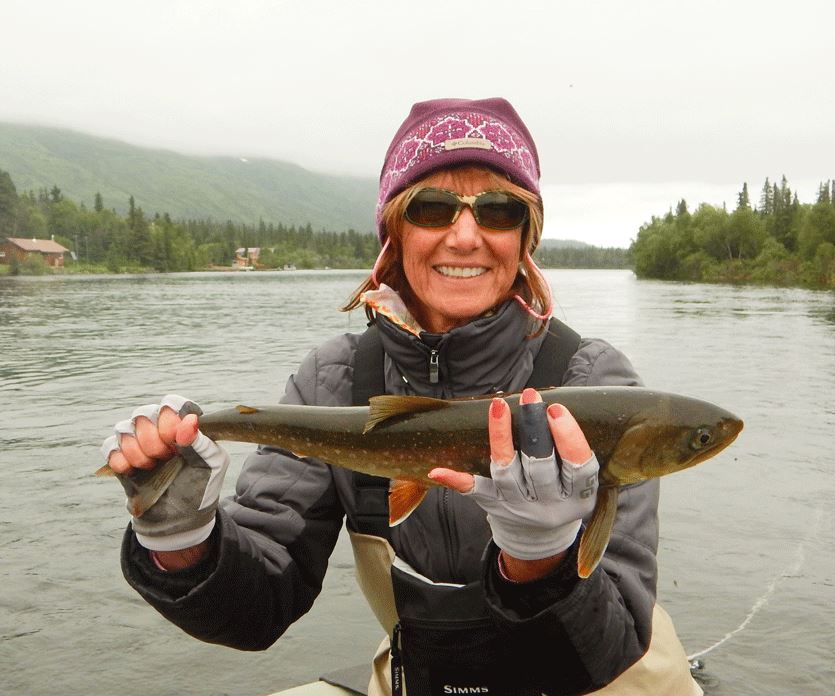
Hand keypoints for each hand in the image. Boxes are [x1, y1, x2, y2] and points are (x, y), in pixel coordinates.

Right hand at [101, 395, 228, 553]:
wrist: (179, 519)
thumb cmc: (200, 487)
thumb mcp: (210, 465)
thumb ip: (200, 442)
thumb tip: (189, 421)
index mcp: (185, 424)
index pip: (172, 404)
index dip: (169, 418)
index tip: (175, 442)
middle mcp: (160, 427)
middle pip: (144, 413)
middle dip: (152, 439)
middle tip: (164, 458)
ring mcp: (139, 441)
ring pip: (123, 428)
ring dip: (136, 450)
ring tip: (151, 467)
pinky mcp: (122, 457)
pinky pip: (108, 446)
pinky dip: (119, 459)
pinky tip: (132, 471)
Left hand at [429, 388, 598, 575]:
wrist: (538, 536)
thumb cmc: (562, 492)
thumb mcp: (579, 481)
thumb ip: (573, 450)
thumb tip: (552, 404)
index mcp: (578, 498)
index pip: (578, 468)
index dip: (569, 438)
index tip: (556, 409)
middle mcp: (548, 505)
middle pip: (539, 467)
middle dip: (534, 428)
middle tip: (529, 396)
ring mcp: (517, 507)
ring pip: (505, 471)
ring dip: (500, 437)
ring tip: (498, 407)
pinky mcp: (493, 505)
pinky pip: (474, 490)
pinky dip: (456, 480)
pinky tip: (438, 470)